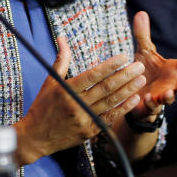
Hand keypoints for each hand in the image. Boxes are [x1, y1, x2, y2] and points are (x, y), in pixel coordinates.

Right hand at [14, 37, 146, 163]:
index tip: (123, 56)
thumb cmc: (42, 106)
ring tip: (141, 79)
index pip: (92, 75)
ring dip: (128, 90)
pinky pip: (109, 118)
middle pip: (105, 88)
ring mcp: (84, 120)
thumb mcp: (50, 82)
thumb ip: (61, 60)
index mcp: (66, 90)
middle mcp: (76, 104)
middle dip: (125, 76)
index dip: (109, 66)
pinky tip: (134, 98)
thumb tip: (62, 38)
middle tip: (139, 65)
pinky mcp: (89, 132)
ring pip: (110, 102)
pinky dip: (123, 108)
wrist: (35, 137)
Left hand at [131, 11, 176, 110]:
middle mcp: (172, 84)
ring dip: (170, 96)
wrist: (133, 92)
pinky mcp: (150, 106)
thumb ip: (144, 35)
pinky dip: (151, 102)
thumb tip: (141, 13)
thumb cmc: (145, 70)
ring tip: (169, 93)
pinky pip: (152, 105)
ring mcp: (162, 96)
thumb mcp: (144, 51)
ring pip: (170, 99)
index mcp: (173, 69)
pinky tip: (148, 98)